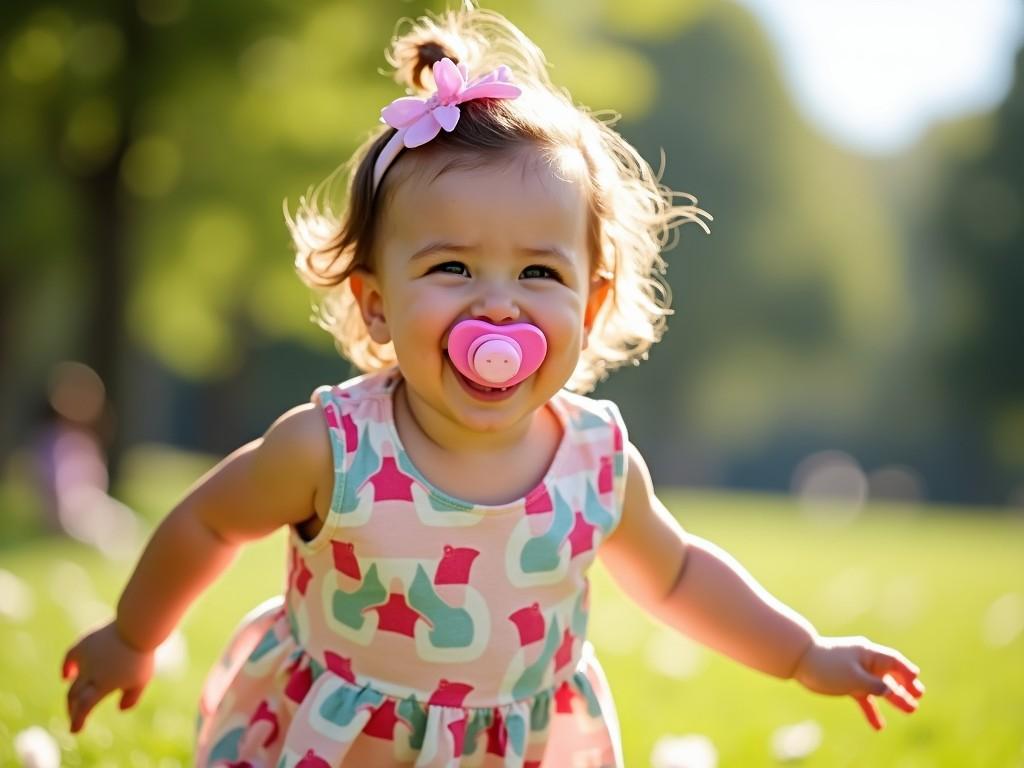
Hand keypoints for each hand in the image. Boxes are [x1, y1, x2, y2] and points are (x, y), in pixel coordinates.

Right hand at [62, 621, 154, 732]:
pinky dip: (67, 667)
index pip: (84, 707)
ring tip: (75, 700)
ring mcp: (85, 658)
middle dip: (73, 709)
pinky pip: (70, 657)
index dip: (77, 720)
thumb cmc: (142, 654)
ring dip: (73, 692)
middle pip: (75, 696)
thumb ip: (132, 697)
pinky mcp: (84, 643)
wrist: (137, 625)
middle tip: (75, 716)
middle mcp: (90, 673)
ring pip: (73, 680)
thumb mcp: (142, 679)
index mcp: (103, 684)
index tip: (75, 730)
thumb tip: (120, 709)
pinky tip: (68, 674)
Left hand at [793, 635, 924, 729]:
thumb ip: (876, 686)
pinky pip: (864, 697)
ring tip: (910, 711)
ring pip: (879, 687)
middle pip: (890, 674)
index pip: (894, 661)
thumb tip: (893, 691)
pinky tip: (879, 726)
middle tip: (918, 699)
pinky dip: (871, 710)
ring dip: (893, 699)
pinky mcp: (847, 683)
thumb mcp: (855, 678)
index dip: (907, 672)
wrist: (799, 661)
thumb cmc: (828, 666)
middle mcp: (864, 661)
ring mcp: (856, 672)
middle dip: (905, 686)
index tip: (917, 683)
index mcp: (868, 653)